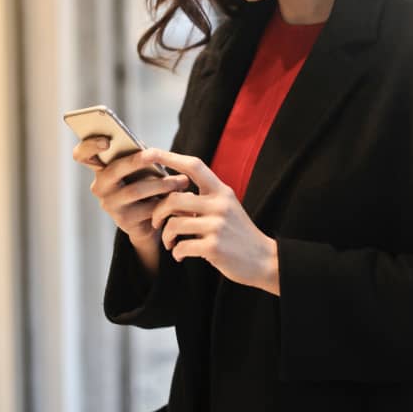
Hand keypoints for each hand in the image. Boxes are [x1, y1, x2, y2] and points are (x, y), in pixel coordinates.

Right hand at [71, 137, 190, 246]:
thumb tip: (149, 151)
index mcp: (100, 168)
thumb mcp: (139, 169)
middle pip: (114, 170)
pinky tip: (179, 197)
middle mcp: (100, 186)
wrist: (148, 222)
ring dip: (161, 183)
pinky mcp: (124, 221)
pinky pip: (147, 209)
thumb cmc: (144, 185)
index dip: (89, 146)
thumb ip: (137, 156)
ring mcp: (110, 205)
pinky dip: (165, 201)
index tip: (106, 141)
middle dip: (135, 160)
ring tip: (181, 181)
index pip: (82, 154)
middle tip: (154, 154)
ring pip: (135, 190)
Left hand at [146, 149, 279, 295]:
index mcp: (221, 191)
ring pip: (174, 224)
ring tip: (170, 243)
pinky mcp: (214, 247)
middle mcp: (220, 204)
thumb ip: (202, 199)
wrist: (264, 260)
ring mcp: (217, 226)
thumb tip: (170, 194)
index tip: (148, 152)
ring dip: (166, 236)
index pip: (193, 166)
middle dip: (158, 212)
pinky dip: (176, 252)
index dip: (169, 157)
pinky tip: (180, 255)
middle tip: (156, 222)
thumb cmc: (238, 233)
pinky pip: (181, 246)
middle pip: (174, 199)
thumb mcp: (225, 208)